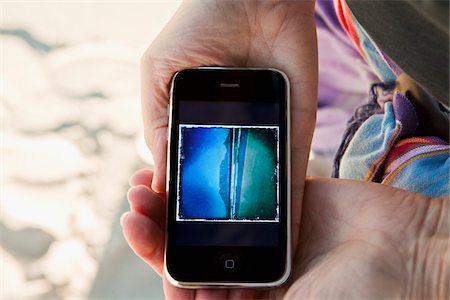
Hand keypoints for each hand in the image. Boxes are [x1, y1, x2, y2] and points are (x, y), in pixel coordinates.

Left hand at [123, 170, 448, 298]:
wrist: (409, 253)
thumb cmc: (357, 297)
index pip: (189, 283)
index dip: (162, 260)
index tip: (139, 232)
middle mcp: (251, 268)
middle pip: (195, 244)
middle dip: (162, 226)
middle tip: (136, 203)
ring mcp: (266, 231)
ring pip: (212, 213)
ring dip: (182, 198)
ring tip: (152, 180)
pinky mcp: (283, 201)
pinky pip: (244, 186)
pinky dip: (219, 177)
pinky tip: (195, 161)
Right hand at [140, 0, 317, 254]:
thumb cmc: (197, 27)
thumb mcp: (159, 75)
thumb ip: (160, 126)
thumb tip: (162, 182)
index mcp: (195, 127)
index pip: (186, 177)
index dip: (179, 209)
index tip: (173, 239)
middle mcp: (230, 137)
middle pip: (225, 191)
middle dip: (218, 226)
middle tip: (213, 257)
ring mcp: (263, 136)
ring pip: (259, 189)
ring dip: (256, 224)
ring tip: (249, 256)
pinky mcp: (295, 129)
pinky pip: (292, 171)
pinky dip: (289, 204)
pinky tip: (282, 232)